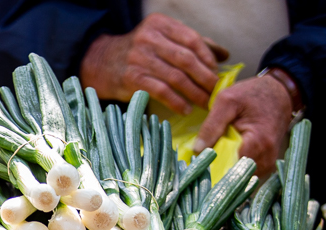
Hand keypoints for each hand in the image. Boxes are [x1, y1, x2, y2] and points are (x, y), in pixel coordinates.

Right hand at [81, 13, 219, 114]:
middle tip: (216, 91)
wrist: (101, 63)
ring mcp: (139, 59)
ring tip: (205, 103)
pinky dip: (176, 102)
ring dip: (194, 93)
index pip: (192, 40)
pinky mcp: (132, 79)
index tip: (217, 73)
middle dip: (205, 77)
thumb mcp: (162, 39)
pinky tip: (186, 109)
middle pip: (186, 59)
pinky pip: (161, 91)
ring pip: (176, 77)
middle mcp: (149, 38)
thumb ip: (192, 44)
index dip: (208, 58)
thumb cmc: (139, 53)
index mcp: (160, 25)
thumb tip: (224, 55)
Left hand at [194, 74, 292, 175]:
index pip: (234, 169)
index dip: (215, 172)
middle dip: (220, 178)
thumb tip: (197, 150)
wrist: (279, 92)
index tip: (199, 172)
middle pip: (240, 178)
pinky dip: (237, 175)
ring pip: (245, 180)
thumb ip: (212, 125)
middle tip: (201, 174)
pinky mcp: (267, 163)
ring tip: (211, 171)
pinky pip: (250, 176)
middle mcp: (267, 156)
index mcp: (258, 141)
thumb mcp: (227, 101)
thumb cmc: (252, 94)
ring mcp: (269, 161)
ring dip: (228, 178)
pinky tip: (224, 168)